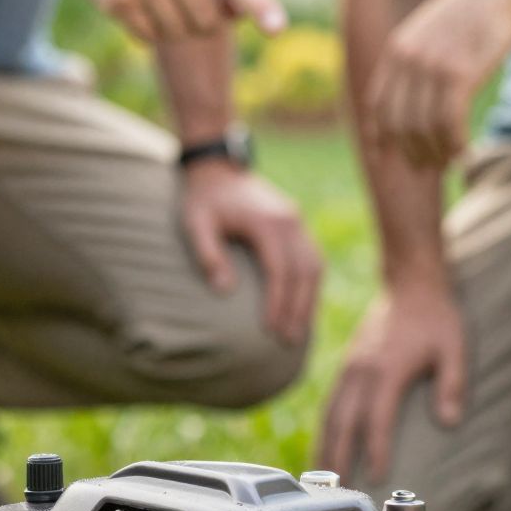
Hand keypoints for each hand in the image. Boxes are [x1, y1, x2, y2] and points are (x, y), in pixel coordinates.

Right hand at [63, 0, 286, 43]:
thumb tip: (239, 18)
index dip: (261, 7)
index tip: (278, 30)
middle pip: (209, 23)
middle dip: (204, 22)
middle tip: (188, 1)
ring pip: (179, 35)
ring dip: (176, 28)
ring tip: (162, 0)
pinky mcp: (118, 1)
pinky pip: (149, 38)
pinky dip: (150, 30)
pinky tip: (140, 5)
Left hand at [180, 160, 322, 347]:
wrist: (218, 170)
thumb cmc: (203, 200)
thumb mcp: (195, 223)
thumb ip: (208, 254)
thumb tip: (225, 291)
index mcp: (267, 222)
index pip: (279, 269)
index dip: (277, 302)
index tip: (270, 329)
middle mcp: (289, 221)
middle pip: (304, 271)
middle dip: (298, 309)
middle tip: (289, 341)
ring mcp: (297, 222)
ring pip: (315, 266)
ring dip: (310, 300)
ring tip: (299, 332)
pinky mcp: (298, 225)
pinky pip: (313, 259)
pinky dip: (311, 285)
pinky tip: (303, 307)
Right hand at [320, 278, 466, 484]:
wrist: (411, 284)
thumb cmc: (437, 317)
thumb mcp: (454, 347)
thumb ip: (452, 384)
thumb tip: (450, 422)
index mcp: (387, 369)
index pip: (377, 418)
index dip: (376, 449)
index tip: (377, 476)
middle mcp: (362, 371)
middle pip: (343, 422)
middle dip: (339, 458)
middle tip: (337, 491)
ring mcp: (351, 368)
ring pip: (330, 414)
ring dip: (324, 447)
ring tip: (321, 477)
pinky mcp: (348, 366)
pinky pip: (330, 403)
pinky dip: (325, 428)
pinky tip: (325, 447)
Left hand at [367, 0, 510, 166]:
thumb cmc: (472, 12)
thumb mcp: (432, 31)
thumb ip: (416, 59)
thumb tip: (408, 96)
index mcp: (396, 49)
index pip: (378, 105)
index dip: (379, 136)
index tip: (385, 157)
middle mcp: (408, 59)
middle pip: (399, 123)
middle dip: (411, 152)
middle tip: (428, 168)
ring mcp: (432, 66)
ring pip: (424, 128)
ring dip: (436, 152)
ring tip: (449, 161)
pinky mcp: (460, 73)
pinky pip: (449, 123)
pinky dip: (455, 144)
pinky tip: (464, 152)